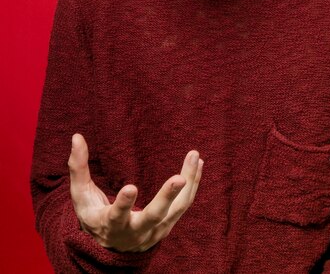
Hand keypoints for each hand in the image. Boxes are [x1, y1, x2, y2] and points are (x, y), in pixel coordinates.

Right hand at [68, 133, 203, 251]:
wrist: (110, 248)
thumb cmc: (93, 215)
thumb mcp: (80, 195)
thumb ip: (78, 167)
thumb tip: (76, 137)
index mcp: (110, 225)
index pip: (116, 216)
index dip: (123, 204)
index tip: (130, 187)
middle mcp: (135, 231)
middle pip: (153, 216)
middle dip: (167, 197)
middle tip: (179, 178)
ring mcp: (155, 230)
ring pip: (176, 209)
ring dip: (188, 182)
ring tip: (195, 157)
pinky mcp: (168, 225)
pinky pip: (184, 205)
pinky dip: (193, 184)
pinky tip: (198, 164)